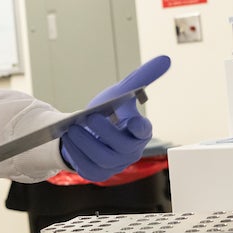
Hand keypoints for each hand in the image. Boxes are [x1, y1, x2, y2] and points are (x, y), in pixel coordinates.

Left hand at [60, 56, 170, 181]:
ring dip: (86, 143)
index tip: (134, 119)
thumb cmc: (108, 112)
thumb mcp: (120, 92)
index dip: (140, 127)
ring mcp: (115, 164)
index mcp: (140, 131)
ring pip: (103, 158)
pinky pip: (89, 169)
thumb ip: (141, 78)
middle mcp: (131, 150)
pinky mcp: (98, 173)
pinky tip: (68, 140)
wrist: (86, 131)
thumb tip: (165, 59)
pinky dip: (77, 154)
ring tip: (72, 128)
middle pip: (121, 146)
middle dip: (104, 132)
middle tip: (88, 117)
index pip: (144, 131)